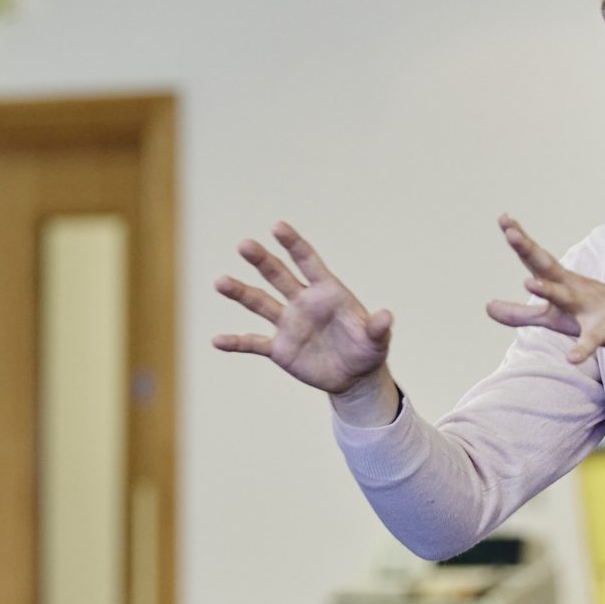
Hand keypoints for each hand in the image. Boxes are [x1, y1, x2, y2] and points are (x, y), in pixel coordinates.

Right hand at [214, 222, 397, 409]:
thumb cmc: (367, 350)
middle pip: (278, 275)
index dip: (293, 244)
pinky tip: (217, 341)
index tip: (277, 226)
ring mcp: (288, 324)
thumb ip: (377, 327)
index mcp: (326, 292)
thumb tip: (386, 316)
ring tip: (220, 282)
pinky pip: (253, 343)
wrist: (354, 377)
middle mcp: (302, 302)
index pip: (308, 261)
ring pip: (260, 303)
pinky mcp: (279, 348)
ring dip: (240, 293)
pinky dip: (236, 342)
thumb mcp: (376, 341)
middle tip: (245, 244)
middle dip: (262, 260)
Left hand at [485, 214, 604, 390]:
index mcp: (563, 283)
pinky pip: (593, 340)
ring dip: (550, 290)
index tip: (503, 219)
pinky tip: (571, 357)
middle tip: (511, 233)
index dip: (520, 241)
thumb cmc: (597, 316)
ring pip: (568, 298)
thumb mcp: (555, 317)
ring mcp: (592, 309)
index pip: (537, 259)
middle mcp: (576, 290)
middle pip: (549, 268)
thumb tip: (486, 307)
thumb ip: (521, 314)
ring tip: (529, 283)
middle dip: (529, 250)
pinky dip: (582, 349)